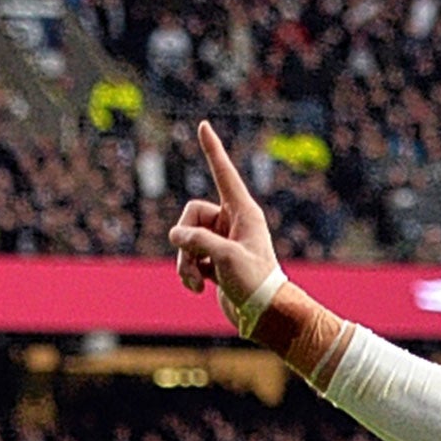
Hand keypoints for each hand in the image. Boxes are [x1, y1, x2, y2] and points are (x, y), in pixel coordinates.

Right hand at [168, 121, 278, 321]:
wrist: (265, 314)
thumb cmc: (255, 283)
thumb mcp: (226, 258)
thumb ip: (197, 240)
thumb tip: (176, 236)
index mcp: (244, 213)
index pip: (224, 174)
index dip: (213, 150)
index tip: (204, 125)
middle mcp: (233, 223)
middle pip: (191, 214)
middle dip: (185, 239)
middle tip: (194, 261)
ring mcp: (222, 241)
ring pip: (186, 239)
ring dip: (185, 262)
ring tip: (196, 282)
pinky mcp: (214, 260)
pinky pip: (189, 257)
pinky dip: (189, 272)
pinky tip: (198, 289)